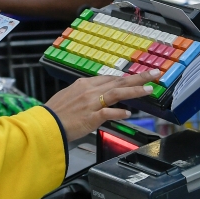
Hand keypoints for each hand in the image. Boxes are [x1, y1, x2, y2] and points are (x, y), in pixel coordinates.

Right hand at [45, 71, 159, 141]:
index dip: (125, 78)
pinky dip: (119, 113)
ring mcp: (91, 104)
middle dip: (138, 78)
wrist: (45, 124)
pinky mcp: (90, 117)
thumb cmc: (55, 113)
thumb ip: (84, 94)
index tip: (137, 77)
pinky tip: (129, 114)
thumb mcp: (69, 96)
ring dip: (134, 91)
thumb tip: (96, 96)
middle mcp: (89, 91)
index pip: (109, 78)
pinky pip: (108, 113)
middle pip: (118, 82)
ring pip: (117, 93)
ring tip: (149, 89)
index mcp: (84, 84)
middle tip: (154, 74)